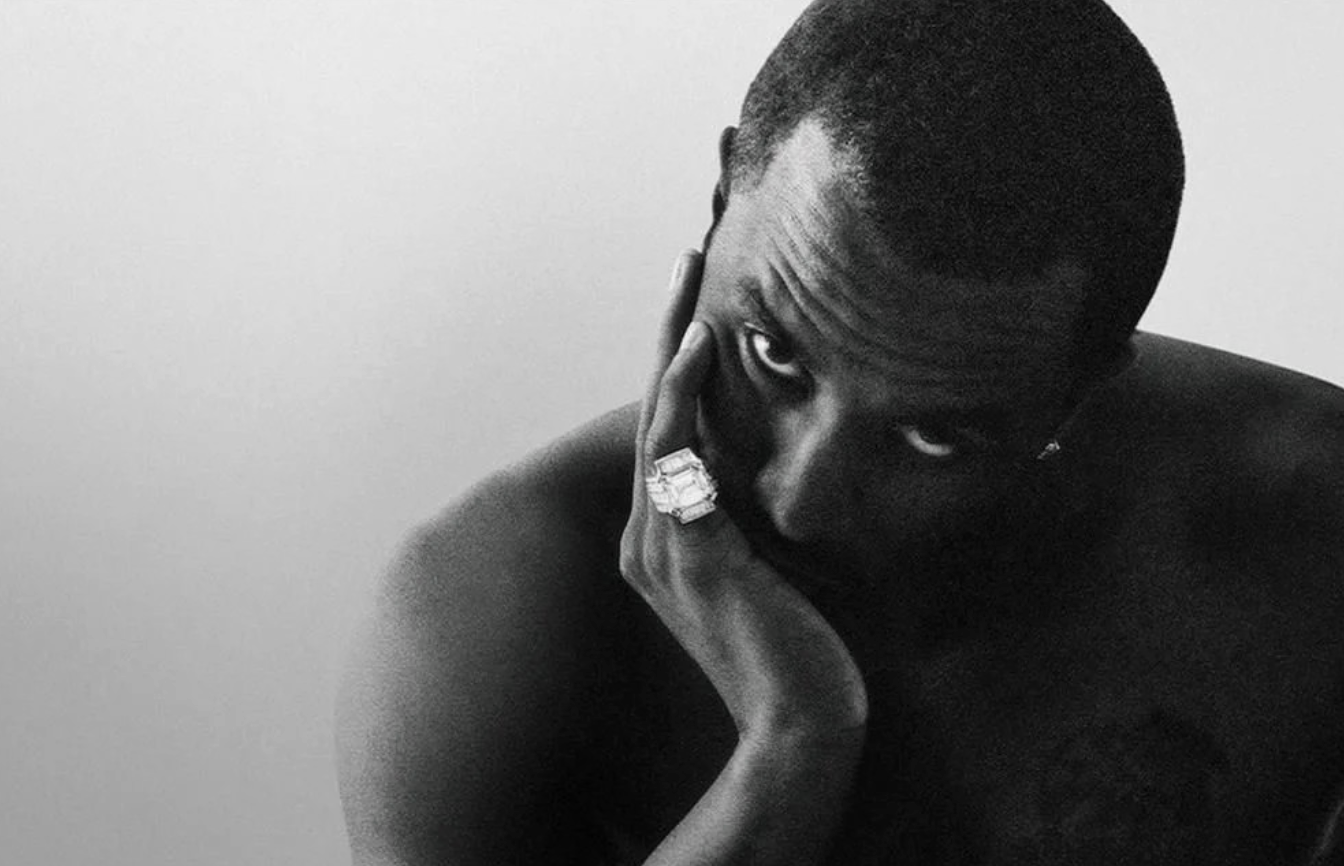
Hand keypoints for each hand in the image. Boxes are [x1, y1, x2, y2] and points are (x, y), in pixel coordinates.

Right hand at [619, 249, 867, 741]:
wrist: (801, 722)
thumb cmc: (800, 653)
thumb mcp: (773, 571)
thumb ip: (755, 523)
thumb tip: (777, 472)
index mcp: (665, 545)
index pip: (669, 437)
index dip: (680, 368)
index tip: (704, 309)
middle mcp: (647, 540)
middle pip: (654, 411)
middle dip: (668, 329)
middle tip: (688, 259)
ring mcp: (659, 544)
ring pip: (658, 417)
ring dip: (672, 337)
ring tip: (690, 271)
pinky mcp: (685, 546)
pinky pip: (674, 450)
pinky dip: (682, 393)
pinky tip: (701, 344)